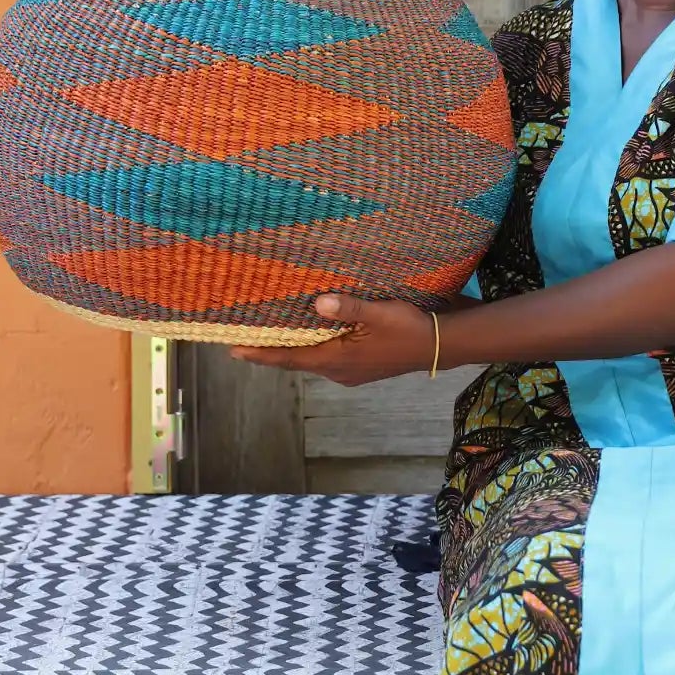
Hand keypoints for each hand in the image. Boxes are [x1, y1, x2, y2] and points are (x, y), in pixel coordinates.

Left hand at [228, 294, 436, 386]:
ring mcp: (351, 372)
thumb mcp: (379, 313)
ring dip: (293, 348)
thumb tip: (318, 303)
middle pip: (296, 361)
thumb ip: (348, 307)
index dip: (260, 355)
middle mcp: (339, 371)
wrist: (441, 345)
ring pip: (313, 359)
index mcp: (337, 360)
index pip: (289, 359)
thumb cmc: (410, 328)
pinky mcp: (362, 366)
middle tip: (244, 339)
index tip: (233, 351)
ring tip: (271, 333)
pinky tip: (312, 334)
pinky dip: (313, 347)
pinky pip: (329, 358)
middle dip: (271, 351)